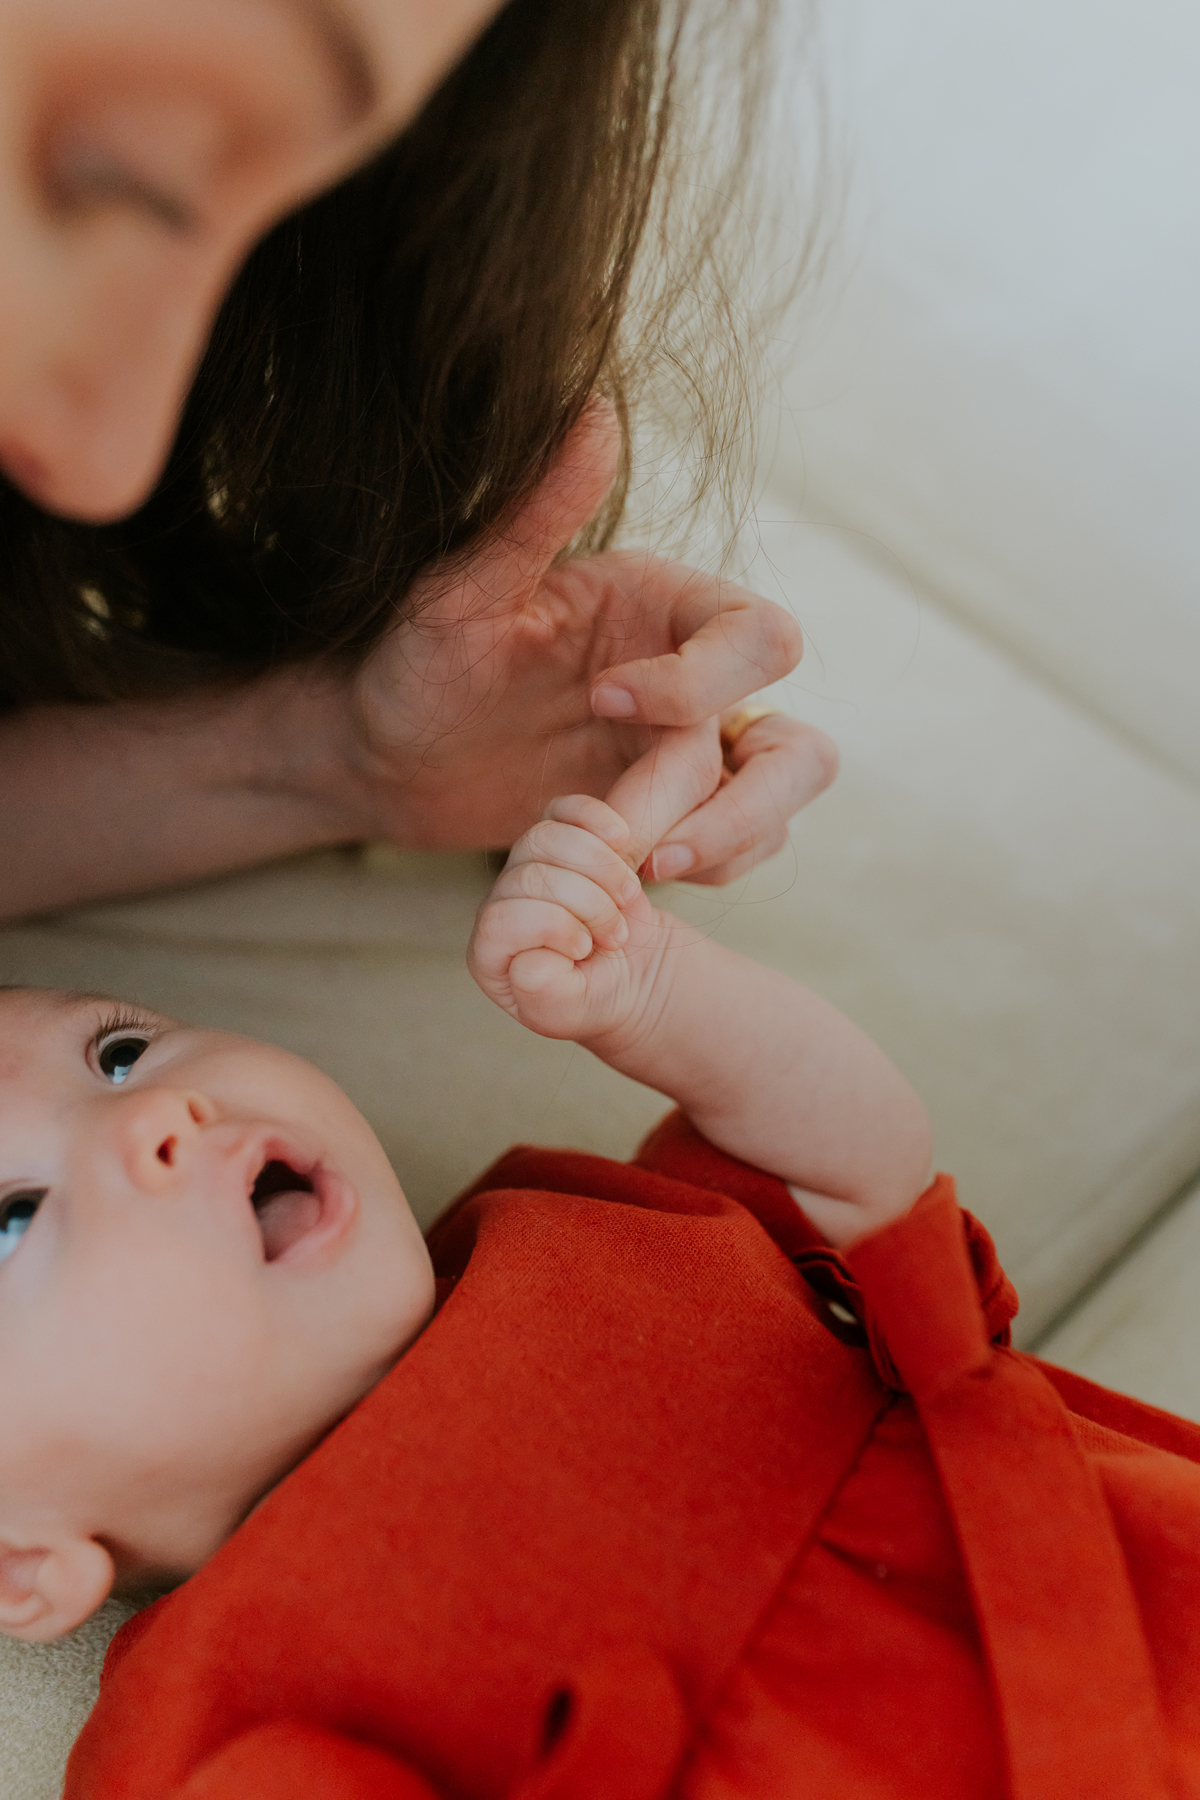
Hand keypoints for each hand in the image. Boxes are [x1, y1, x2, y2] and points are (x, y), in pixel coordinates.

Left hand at [347, 403, 836, 878]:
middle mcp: (695, 675)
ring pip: (783, 800)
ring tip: (637, 868)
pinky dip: (704, 872)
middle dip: (734, 803)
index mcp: (664, 606)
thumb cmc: (413, 664)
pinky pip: (739, 848)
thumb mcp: (457, 593)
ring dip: (729, 843)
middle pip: (797, 742)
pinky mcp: (669, 813)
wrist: (384, 756)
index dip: (699, 682)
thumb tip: (593, 412)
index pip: (756, 636)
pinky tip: (623, 876)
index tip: (601, 703)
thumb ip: (531, 515)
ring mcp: (689, 750)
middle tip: (641, 845)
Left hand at [468, 795, 670, 1044]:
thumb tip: (528, 957)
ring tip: (625, 900)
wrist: (632, 974)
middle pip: (529, 876)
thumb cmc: (594, 997)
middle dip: (587, 903)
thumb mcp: (568, 1012)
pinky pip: (565, 809)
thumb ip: (541, 993)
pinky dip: (596, 818)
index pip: (500, 920)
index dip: (552, 928)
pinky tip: (621, 840)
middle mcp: (501, 903)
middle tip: (615, 935)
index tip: (586, 950)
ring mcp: (528, 867)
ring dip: (600, 868)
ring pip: (547, 837)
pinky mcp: (561, 840)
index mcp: (489, 951)